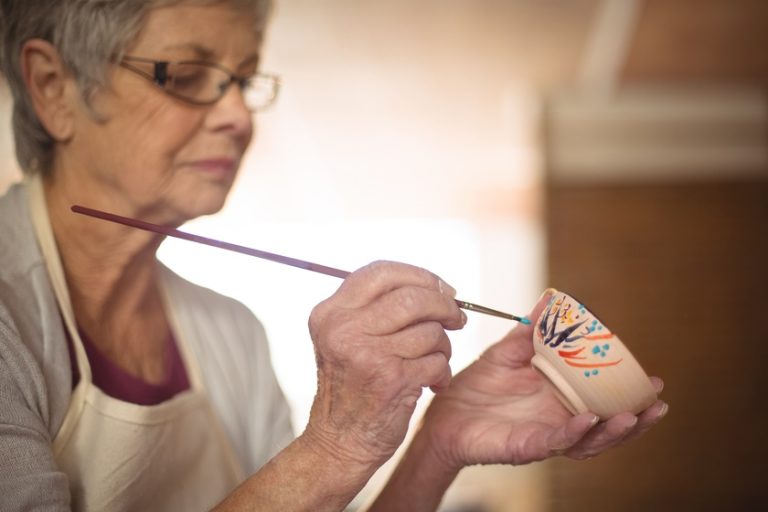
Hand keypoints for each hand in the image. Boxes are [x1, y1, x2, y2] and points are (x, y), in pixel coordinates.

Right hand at [302, 261, 466, 477]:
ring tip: (435, 358)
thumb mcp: (344, 337)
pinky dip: (442, 370)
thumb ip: (374, 307)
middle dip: (444, 306)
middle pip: (413, 297)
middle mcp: (344, 329)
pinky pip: (437, 360)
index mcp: (331, 312)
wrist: (339, 441)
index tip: (441, 288)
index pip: (382, 272)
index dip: (419, 275)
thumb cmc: (351, 386)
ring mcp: (368, 354)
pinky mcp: (392, 379)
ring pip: (430, 330)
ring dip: (443, 345)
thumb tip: (432, 285)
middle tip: (456, 317)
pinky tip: (432, 380)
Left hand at [419, 291, 667, 469]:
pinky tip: (587, 421)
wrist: (443, 412)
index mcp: (560, 397)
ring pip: (588, 440)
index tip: (654, 379)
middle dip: (635, 417)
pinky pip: (553, 442)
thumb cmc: (477, 386)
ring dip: (612, 431)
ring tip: (631, 416)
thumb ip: (531, 331)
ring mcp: (545, 435)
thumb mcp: (507, 353)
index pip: (603, 399)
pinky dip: (572, 433)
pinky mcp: (525, 446)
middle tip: (658, 403)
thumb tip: (551, 300)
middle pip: (606, 424)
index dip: (630, 393)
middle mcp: (558, 419)